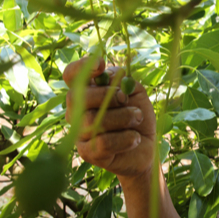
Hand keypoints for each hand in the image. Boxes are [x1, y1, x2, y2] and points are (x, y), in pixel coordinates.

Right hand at [63, 58, 156, 178]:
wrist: (147, 147)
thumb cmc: (137, 116)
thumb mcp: (136, 94)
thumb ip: (124, 81)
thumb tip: (110, 74)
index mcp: (87, 92)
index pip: (72, 75)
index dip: (81, 67)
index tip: (101, 64)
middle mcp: (76, 111)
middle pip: (77, 97)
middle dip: (106, 95)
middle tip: (125, 98)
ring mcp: (80, 133)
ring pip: (92, 120)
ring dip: (123, 117)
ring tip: (138, 118)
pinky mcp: (88, 153)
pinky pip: (102, 143)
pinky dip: (125, 138)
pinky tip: (135, 138)